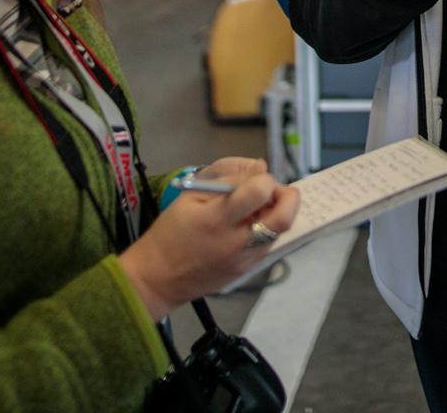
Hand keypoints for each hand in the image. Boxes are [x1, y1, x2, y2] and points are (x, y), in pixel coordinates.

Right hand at [117, 157, 299, 317]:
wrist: (158, 278)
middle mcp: (237, 241)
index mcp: (217, 218)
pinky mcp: (248, 270)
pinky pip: (269, 243)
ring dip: (275, 212)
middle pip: (284, 217)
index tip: (254, 179)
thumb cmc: (170, 232)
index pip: (260, 191)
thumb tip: (260, 167)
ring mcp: (246, 260)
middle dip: (288, 197)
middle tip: (271, 191)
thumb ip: (226, 177)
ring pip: (280, 230)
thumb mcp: (190, 195)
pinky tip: (246, 225)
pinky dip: (266, 228)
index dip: (264, 179)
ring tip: (254, 208)